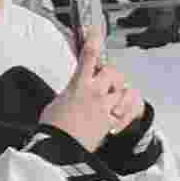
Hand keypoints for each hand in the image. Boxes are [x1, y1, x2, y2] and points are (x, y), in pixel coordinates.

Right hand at [45, 34, 141, 152]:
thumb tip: (74, 91)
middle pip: (113, 71)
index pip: (89, 55)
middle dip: (109, 73)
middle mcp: (95, 93)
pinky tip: (116, 113)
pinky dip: (124, 110)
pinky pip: (127, 110)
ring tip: (111, 97)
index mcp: (78, 85)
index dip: (93, 39)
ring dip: (119, 91)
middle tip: (102, 79)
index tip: (95, 30)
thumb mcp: (57, 101)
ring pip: (124, 90)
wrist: (59, 149)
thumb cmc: (52, 128)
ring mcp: (106, 107)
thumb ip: (70, 91)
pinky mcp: (111, 122)